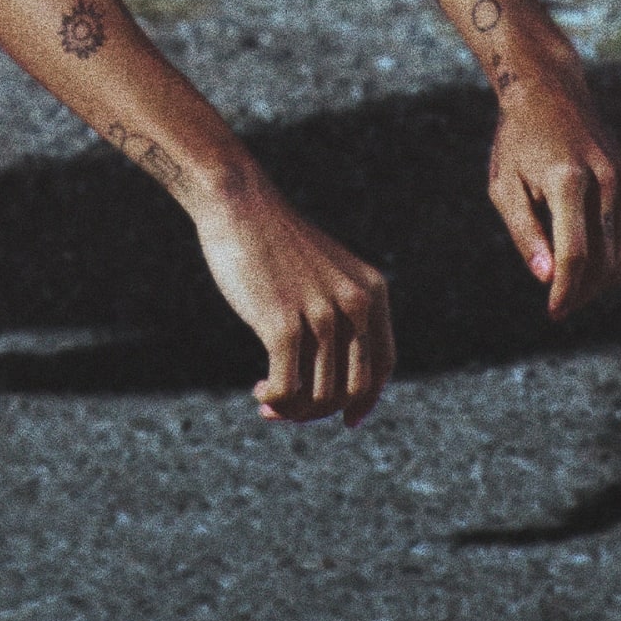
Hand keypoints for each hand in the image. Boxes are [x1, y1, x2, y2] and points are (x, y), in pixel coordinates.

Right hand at [192, 173, 394, 427]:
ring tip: (267, 399)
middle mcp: (354, 304)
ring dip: (293, 409)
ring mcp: (320, 314)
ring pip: (320, 395)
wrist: (237, 202)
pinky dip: (275, 399)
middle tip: (286, 411)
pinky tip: (258, 391)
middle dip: (320, 411)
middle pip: (353, 389)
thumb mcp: (323, 271)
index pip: (383, 365)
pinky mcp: (282, 323)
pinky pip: (287, 387)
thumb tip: (334, 373)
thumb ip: (339, 310)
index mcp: (371, 291)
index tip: (347, 419)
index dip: (366, 400)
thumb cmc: (273, 238)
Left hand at [487, 67, 620, 318]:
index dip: (565, 289)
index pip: (575, 253)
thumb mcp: (504, 184)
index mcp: (568, 179)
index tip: (552, 311)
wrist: (549, 92)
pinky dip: (616, 260)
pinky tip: (590, 268)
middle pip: (605, 260)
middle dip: (583, 291)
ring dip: (601, 282)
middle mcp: (606, 180)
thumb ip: (525, 232)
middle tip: (560, 305)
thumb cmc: (518, 142)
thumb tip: (546, 279)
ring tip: (572, 291)